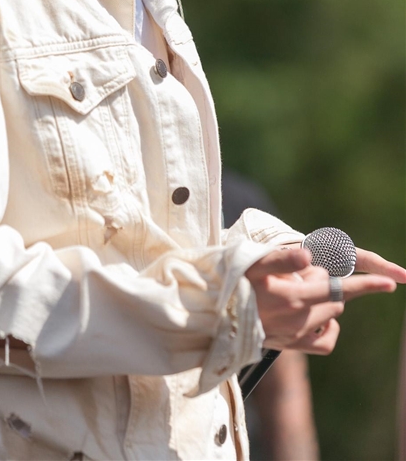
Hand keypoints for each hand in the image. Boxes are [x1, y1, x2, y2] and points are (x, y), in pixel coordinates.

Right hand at [246, 248, 397, 354]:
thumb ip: (281, 258)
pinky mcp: (292, 345)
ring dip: (327, 301)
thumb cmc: (231, 282)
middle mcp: (299, 320)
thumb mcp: (251, 263)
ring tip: (301, 288)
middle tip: (301, 271)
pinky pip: (325, 341)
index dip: (366, 284)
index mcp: (292, 297)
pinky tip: (314, 314)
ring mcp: (297, 336)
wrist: (213, 317)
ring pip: (331, 316)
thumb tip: (309, 254)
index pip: (338, 289)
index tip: (390, 282)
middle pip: (337, 300)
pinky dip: (327, 326)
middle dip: (330, 283)